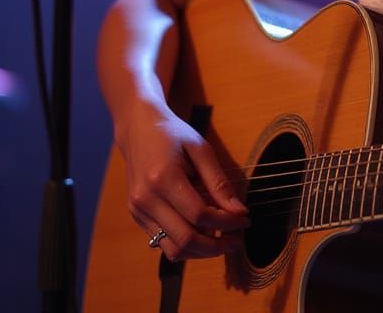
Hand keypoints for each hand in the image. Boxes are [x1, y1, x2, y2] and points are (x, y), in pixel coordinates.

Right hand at [116, 99, 248, 260]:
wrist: (138, 129)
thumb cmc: (173, 135)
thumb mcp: (201, 149)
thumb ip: (219, 182)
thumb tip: (239, 211)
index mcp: (163, 178)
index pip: (199, 214)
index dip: (226, 222)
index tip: (245, 219)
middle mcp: (146, 200)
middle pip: (185, 239)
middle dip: (216, 246)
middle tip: (238, 240)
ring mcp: (138, 211)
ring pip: (172, 250)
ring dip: (201, 252)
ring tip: (224, 241)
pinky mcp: (137, 216)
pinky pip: (162, 242)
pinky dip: (186, 244)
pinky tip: (204, 233)